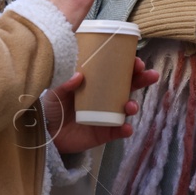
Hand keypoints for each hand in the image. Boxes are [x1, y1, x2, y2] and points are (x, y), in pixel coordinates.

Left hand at [44, 56, 158, 154]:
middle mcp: (106, 97)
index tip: (136, 60)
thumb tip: (79, 75)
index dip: (129, 64)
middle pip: (129, 86)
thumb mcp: (55, 90)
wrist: (46, 133)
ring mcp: (107, 115)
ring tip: (130, 106)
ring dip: (134, 105)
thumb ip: (64, 83)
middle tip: (149, 75)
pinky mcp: (104, 133)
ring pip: (127, 108)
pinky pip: (118, 131)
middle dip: (142, 79)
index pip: (117, 70)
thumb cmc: (53, 106)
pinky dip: (125, 129)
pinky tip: (126, 128)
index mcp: (96, 82)